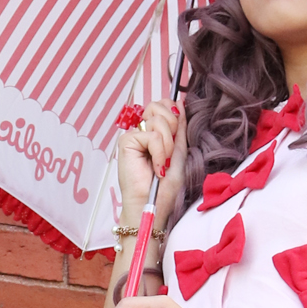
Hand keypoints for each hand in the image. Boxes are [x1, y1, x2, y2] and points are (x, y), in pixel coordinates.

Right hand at [116, 101, 186, 236]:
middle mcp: (142, 131)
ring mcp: (133, 136)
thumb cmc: (163, 188)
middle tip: (169, 153)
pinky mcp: (126, 142)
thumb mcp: (178, 153)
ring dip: (167, 145)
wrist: (151, 206)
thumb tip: (179, 102)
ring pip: (158, 120)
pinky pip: (152, 135)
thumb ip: (180, 128)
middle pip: (159, 106)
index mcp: (154, 132)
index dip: (173, 113)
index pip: (163, 105)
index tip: (176, 134)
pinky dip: (159, 153)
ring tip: (163, 164)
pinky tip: (156, 168)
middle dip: (172, 128)